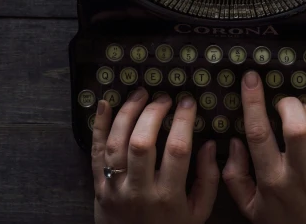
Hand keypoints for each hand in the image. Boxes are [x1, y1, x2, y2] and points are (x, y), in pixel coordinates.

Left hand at [90, 88, 219, 223]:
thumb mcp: (199, 212)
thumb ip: (208, 179)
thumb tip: (210, 144)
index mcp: (168, 196)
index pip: (177, 149)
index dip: (183, 120)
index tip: (188, 102)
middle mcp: (140, 190)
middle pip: (142, 142)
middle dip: (153, 112)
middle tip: (164, 97)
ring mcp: (115, 188)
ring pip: (117, 143)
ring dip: (128, 113)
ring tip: (140, 94)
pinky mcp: (98, 186)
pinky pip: (95, 152)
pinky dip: (98, 126)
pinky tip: (105, 104)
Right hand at [223, 71, 305, 223]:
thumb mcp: (249, 208)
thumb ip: (235, 176)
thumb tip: (234, 143)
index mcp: (272, 181)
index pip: (259, 134)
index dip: (254, 102)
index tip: (251, 80)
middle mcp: (299, 176)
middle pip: (297, 128)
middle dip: (289, 104)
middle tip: (284, 102)